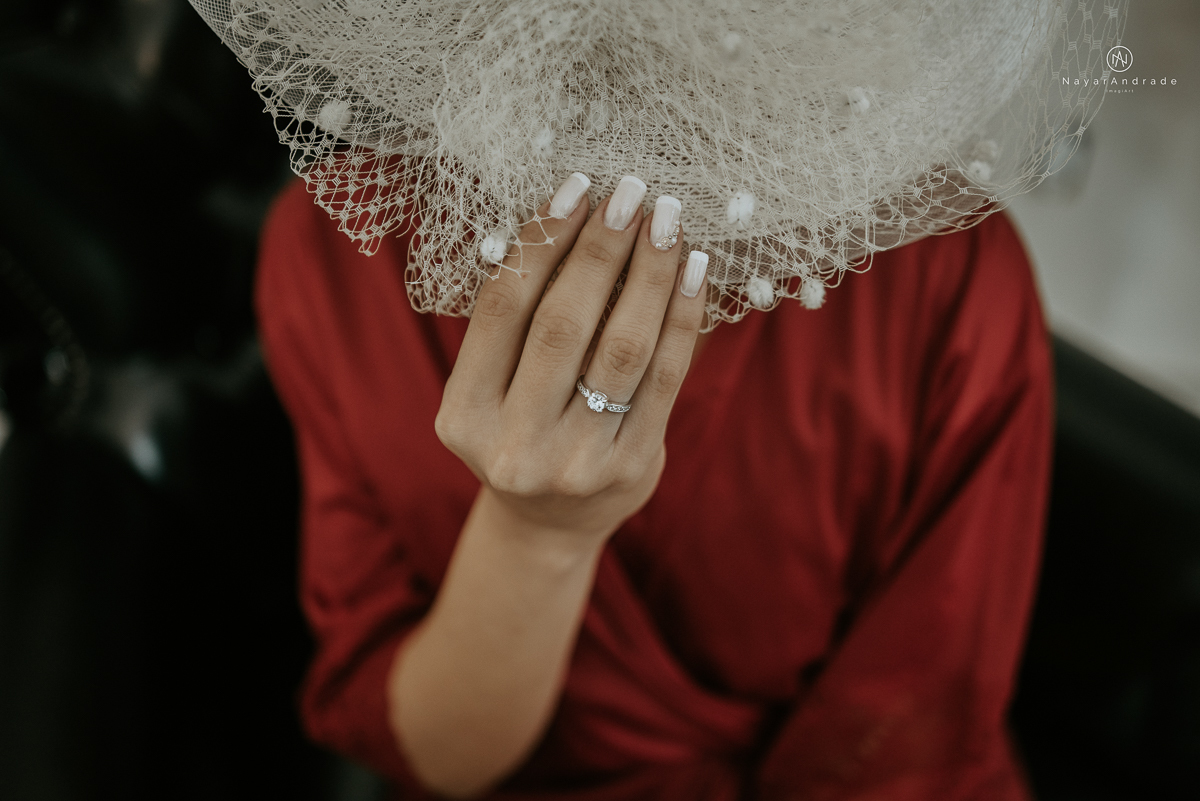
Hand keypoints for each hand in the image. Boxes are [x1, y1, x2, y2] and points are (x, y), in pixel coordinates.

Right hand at [435, 173, 708, 542]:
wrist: (550, 523)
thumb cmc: (519, 430)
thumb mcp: (491, 387)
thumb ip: (515, 323)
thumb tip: (567, 217)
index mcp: (463, 413)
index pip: (504, 307)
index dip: (543, 240)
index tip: (577, 189)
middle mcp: (514, 443)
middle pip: (564, 323)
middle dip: (602, 248)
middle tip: (631, 191)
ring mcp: (576, 461)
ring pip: (622, 347)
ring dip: (650, 273)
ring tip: (668, 220)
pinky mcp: (631, 466)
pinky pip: (665, 376)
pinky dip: (683, 316)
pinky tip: (694, 271)